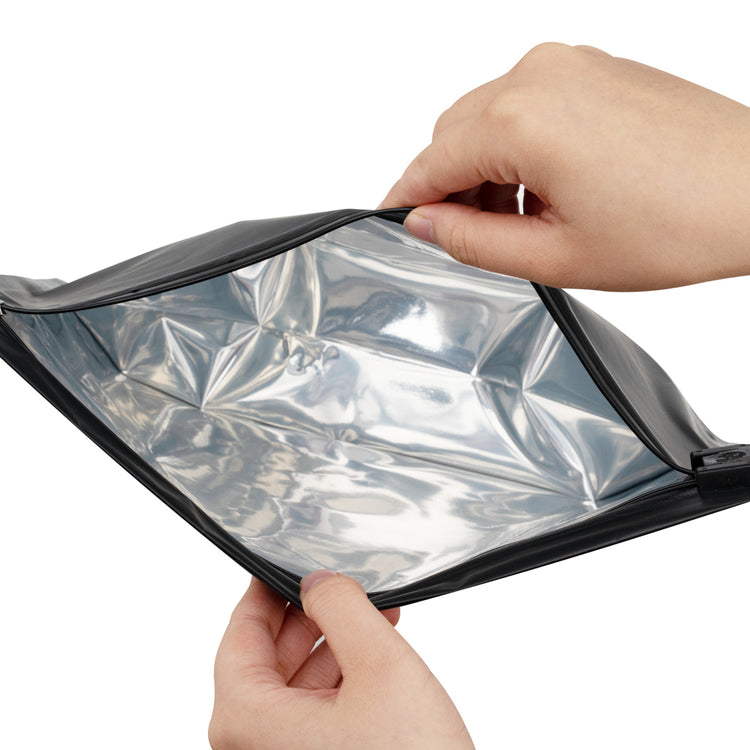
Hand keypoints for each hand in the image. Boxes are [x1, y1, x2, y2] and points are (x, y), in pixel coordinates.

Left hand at [209, 571, 473, 749]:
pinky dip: (340, 679)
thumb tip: (318, 581)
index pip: (240, 631)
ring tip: (371, 616)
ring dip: (332, 645)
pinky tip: (374, 657)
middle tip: (338, 586)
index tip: (282, 565)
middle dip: (309, 616)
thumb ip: (342, 607)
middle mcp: (252, 746)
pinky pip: (311, 712)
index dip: (265, 590)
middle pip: (266, 657)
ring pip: (293, 685)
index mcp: (248, 720)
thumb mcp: (381, 666)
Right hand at [381, 43, 749, 290]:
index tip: (394, 221)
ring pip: (489, 116)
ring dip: (486, 168)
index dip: (406, 199)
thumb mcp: (554, 254)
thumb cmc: (678, 222)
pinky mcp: (597, 68)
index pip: (430, 162)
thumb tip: (427, 224)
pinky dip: (520, 147)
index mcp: (520, 118)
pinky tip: (544, 190)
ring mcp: (573, 63)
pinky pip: (529, 103)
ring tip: (517, 223)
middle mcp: (540, 74)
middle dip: (448, 186)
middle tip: (463, 237)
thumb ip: (472, 240)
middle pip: (454, 132)